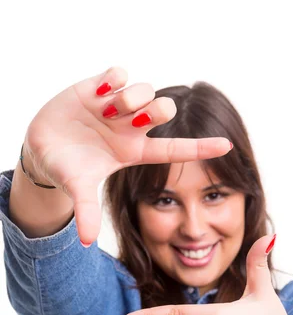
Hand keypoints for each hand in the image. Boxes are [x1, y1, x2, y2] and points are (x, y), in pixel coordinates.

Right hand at [23, 66, 231, 244]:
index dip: (201, 147)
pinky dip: (114, 78)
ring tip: (107, 107)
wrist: (42, 148)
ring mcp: (116, 106)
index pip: (174, 148)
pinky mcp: (98, 86)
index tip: (228, 146)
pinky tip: (99, 92)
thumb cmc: (68, 170)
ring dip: (131, 96)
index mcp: (134, 151)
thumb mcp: (78, 189)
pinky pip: (119, 73)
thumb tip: (86, 242)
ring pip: (144, 90)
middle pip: (164, 110)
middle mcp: (131, 127)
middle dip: (156, 109)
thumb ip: (86, 211)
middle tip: (130, 118)